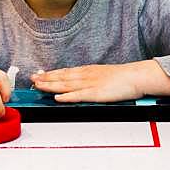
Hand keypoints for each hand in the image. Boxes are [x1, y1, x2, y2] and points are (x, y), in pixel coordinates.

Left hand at [31, 60, 169, 101]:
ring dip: (51, 85)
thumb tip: (81, 83)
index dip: (50, 74)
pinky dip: (68, 96)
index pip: (65, 72)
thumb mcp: (103, 74)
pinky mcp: (97, 93)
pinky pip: (79, 95)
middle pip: (62, 77)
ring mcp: (91, 84)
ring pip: (66, 85)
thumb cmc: (123, 78)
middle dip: (45, 79)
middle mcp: (86, 76)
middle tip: (32, 79)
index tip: (38, 74)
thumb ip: (91, 79)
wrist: (137, 77)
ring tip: (38, 86)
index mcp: (88, 71)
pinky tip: (58, 98)